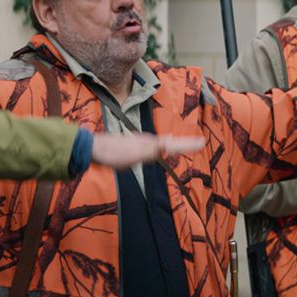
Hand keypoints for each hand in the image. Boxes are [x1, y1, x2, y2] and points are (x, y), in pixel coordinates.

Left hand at [90, 132, 205, 169]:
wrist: (94, 148)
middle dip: (183, 144)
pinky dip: (159, 148)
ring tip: (183, 146)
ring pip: (160, 144)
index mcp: (151, 143)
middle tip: (197, 144)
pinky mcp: (131, 147)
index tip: (202, 142)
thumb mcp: (135, 154)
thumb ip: (153, 150)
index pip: (174, 145)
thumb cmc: (114, 153)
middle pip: (169, 143)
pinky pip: (150, 148)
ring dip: (172, 146)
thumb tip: (169, 143)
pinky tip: (156, 150)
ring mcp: (138, 143)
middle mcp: (147, 141)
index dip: (188, 145)